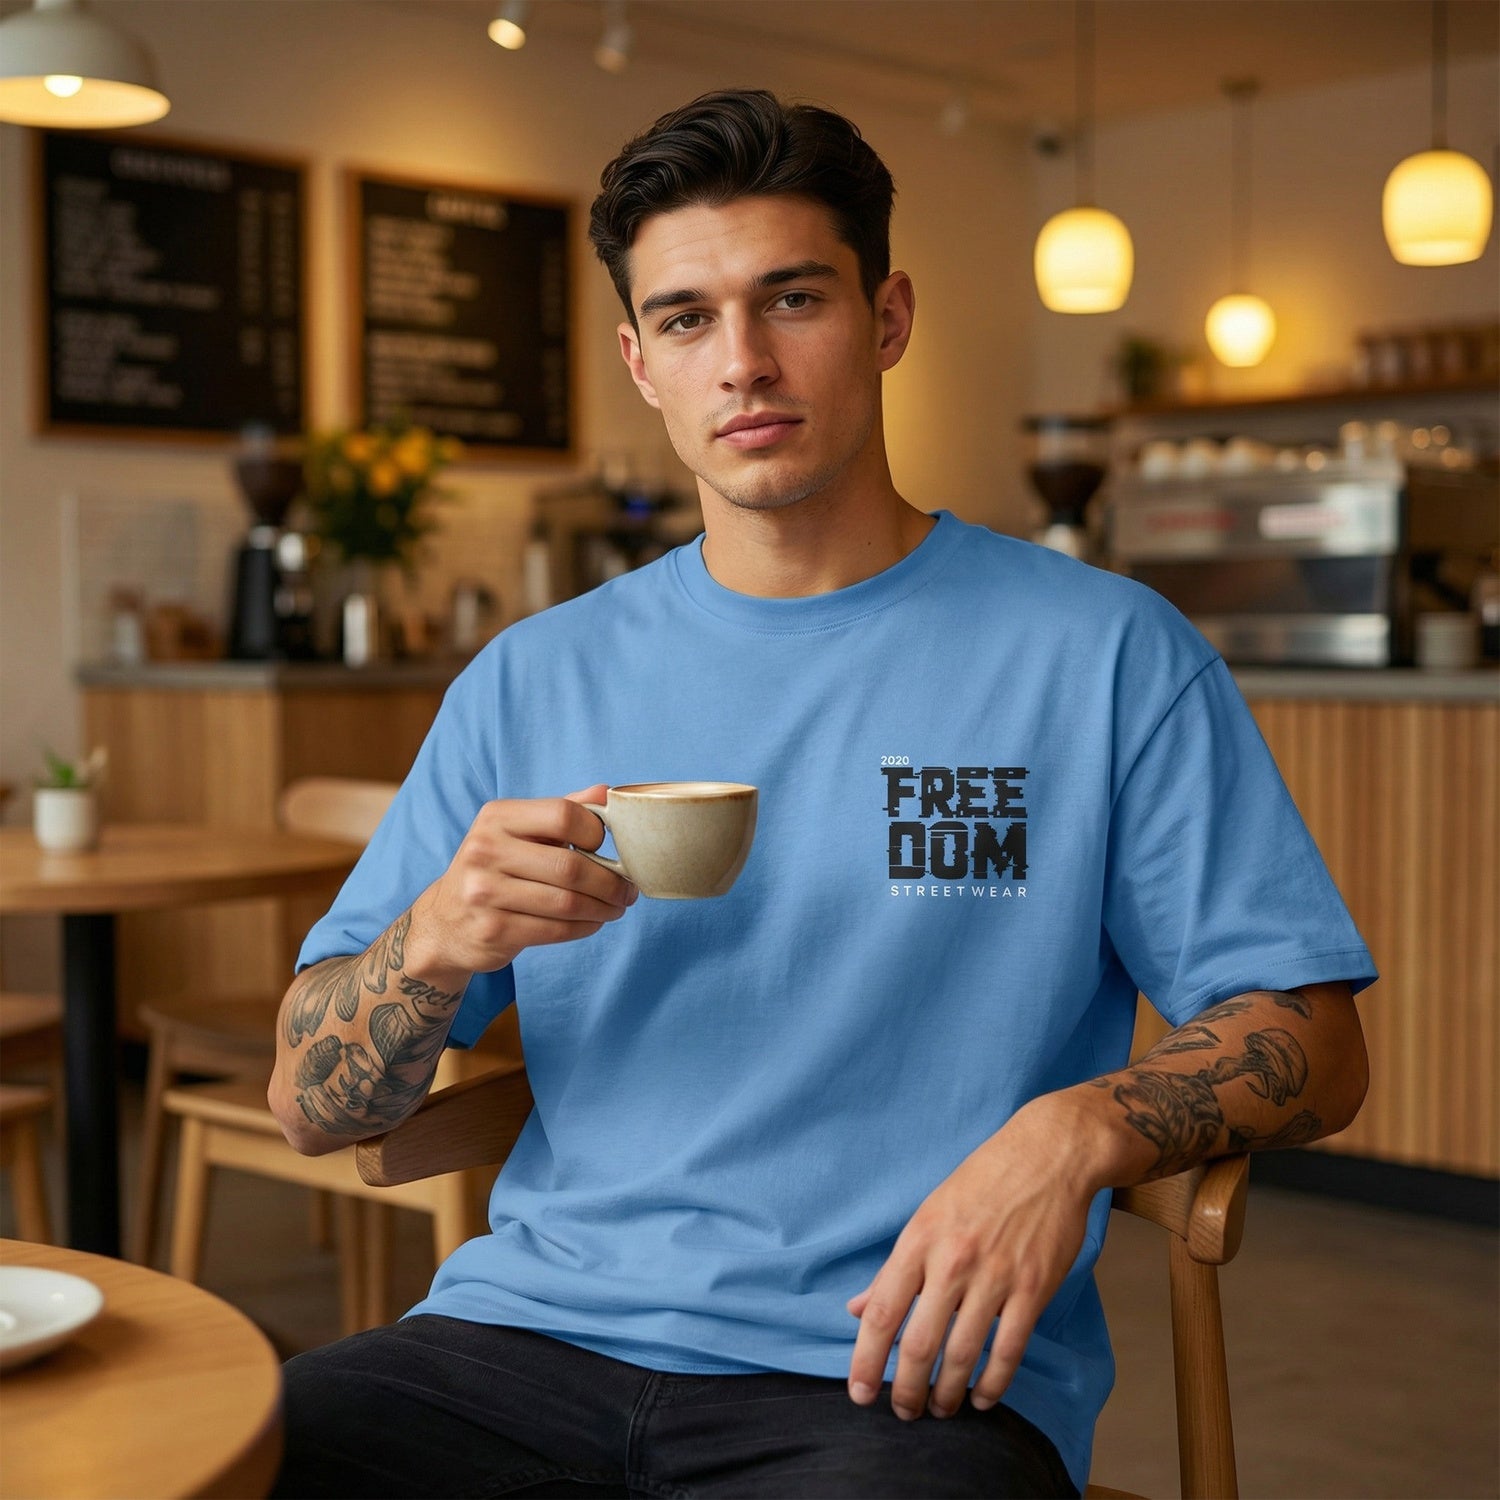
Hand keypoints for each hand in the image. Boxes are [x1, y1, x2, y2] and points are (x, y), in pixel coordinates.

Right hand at [404, 786, 636, 986]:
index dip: (596, 832)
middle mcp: (485, 851)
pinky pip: (556, 930)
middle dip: (610, 882)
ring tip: (616, 908)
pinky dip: (585, 927)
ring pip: (567, 903)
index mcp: (497, 817)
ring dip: (603, 908)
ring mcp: (485, 893)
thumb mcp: (519, 831)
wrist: (445, 921)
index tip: (609, 847)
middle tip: (628, 890)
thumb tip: (607, 792)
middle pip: (570, 866)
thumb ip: (562, 810)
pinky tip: (593, 922)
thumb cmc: (495, 869)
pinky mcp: (493, 930)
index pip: (563, 815)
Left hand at [845, 1092, 1101, 1421]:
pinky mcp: (1033, 1287)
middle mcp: (953, 1261)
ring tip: (940, 1410)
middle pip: (919, 1343)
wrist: (1047, 1155)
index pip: (883, 1312)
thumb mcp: (928, 1214)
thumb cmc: (982, 1183)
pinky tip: (983, 1398)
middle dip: (907, 1389)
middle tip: (903, 1412)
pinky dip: (993, 1383)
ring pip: (963, 1353)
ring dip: (948, 1393)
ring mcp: (996, 1276)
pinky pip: (1009, 1349)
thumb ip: (894, 1269)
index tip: (859, 1394)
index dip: (866, 1360)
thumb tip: (857, 1309)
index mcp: (919, 1240)